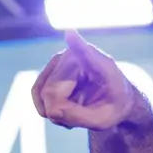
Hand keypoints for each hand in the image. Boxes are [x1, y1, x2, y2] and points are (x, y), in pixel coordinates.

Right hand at [32, 31, 150, 131]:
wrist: (115, 97)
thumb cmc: (114, 106)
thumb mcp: (103, 119)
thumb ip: (80, 117)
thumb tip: (51, 112)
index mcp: (101, 65)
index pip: (86, 53)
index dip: (77, 45)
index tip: (70, 33)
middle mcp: (76, 56)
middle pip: (52, 92)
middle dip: (61, 111)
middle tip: (83, 116)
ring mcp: (60, 59)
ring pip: (42, 94)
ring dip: (55, 111)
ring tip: (77, 112)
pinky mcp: (50, 67)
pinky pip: (37, 93)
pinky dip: (47, 107)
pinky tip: (64, 110)